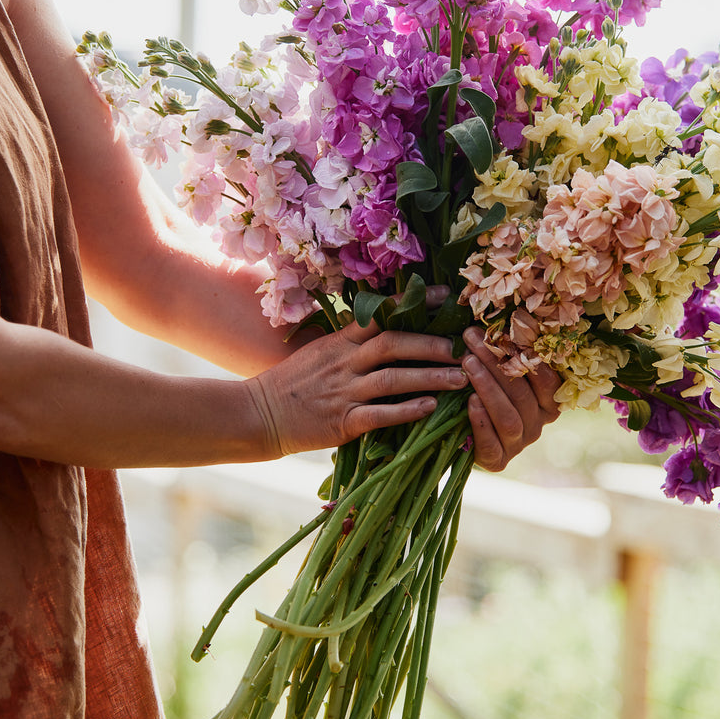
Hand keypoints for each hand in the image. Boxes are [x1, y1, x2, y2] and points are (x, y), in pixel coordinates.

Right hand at [247, 320, 467, 456]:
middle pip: (393, 344)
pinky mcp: (342, 422)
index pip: (380, 315)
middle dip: (431, 344)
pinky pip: (379, 414)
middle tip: (461, 348)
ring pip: (392, 379)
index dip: (414, 304)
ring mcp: (343, 392)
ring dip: (429, 378)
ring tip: (460, 379)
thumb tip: (385, 327)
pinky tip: (430, 408)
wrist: (259, 414)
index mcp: (340, 341)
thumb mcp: (319, 352)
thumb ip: (350, 342)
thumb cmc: (292, 384)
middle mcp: (344, 363)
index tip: (446, 296)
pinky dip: (406, 411)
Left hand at [461, 327, 560, 472]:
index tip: (502, 330)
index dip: (525, 353)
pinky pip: (491, 443)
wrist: (465, 437)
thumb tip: (498, 316)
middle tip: (473, 339)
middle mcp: (538, 424)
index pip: (547, 378)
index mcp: (548, 402)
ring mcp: (519, 444)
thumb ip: (507, 355)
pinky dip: (480, 421)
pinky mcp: (497, 460)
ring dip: (487, 387)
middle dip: (496, 363)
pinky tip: (469, 401)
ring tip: (467, 364)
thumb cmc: (485, 393)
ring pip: (508, 416)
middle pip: (522, 393)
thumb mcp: (500, 374)